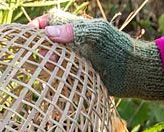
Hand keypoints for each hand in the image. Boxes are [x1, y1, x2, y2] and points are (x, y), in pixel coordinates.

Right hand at [27, 11, 163, 99]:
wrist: (134, 73)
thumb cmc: (118, 48)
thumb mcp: (98, 33)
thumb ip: (74, 30)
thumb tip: (47, 33)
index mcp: (76, 28)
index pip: (50, 20)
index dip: (38, 25)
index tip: (29, 33)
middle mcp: (72, 43)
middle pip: (47, 41)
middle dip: (40, 46)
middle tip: (43, 54)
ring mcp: (73, 61)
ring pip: (50, 60)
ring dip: (47, 63)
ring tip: (51, 66)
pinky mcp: (76, 78)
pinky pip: (59, 77)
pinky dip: (54, 78)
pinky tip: (55, 79)